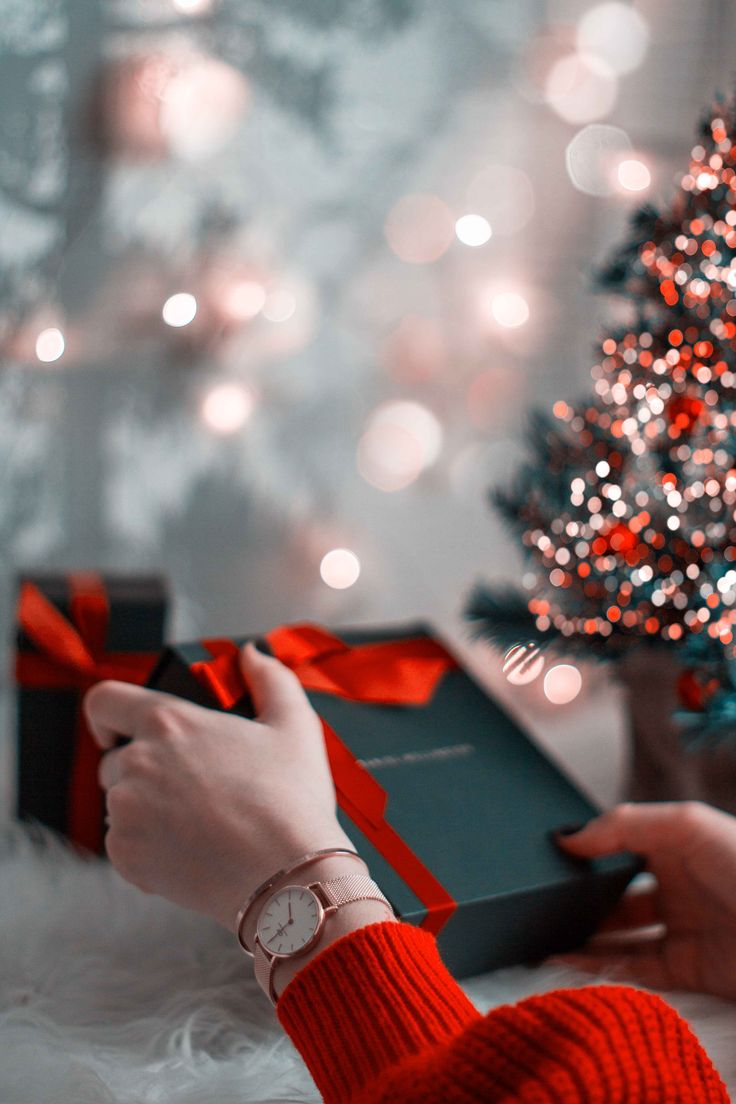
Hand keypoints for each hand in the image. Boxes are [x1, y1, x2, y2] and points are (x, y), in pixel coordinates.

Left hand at [84, 643, 354, 931]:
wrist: (286, 877)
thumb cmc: (290, 800)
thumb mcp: (294, 724)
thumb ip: (271, 678)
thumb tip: (254, 655)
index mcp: (169, 722)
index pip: (104, 701)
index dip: (108, 714)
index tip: (120, 729)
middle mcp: (137, 762)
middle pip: (115, 760)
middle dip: (145, 771)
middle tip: (192, 789)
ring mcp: (126, 812)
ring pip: (121, 804)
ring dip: (147, 811)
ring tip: (199, 824)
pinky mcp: (125, 856)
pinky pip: (124, 846)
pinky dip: (149, 849)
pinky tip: (192, 851)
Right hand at [557, 801, 735, 998]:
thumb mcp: (686, 825)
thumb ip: (624, 824)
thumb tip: (570, 836)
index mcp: (679, 846)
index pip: (622, 845)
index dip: (589, 849)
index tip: (550, 853)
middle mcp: (679, 887)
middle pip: (617, 893)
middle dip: (581, 898)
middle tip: (542, 901)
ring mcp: (683, 930)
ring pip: (620, 936)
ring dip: (583, 937)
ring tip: (543, 935)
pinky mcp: (688, 971)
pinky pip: (634, 970)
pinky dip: (600, 968)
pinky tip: (570, 960)